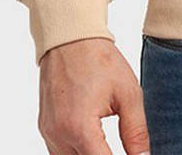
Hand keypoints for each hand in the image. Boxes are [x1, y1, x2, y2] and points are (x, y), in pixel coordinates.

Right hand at [39, 37, 149, 154]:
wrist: (71, 38)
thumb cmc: (100, 61)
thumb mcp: (127, 93)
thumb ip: (136, 130)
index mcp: (80, 127)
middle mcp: (59, 135)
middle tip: (125, 148)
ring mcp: (49, 133)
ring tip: (108, 146)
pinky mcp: (45, 128)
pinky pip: (59, 153)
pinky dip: (77, 152)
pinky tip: (93, 144)